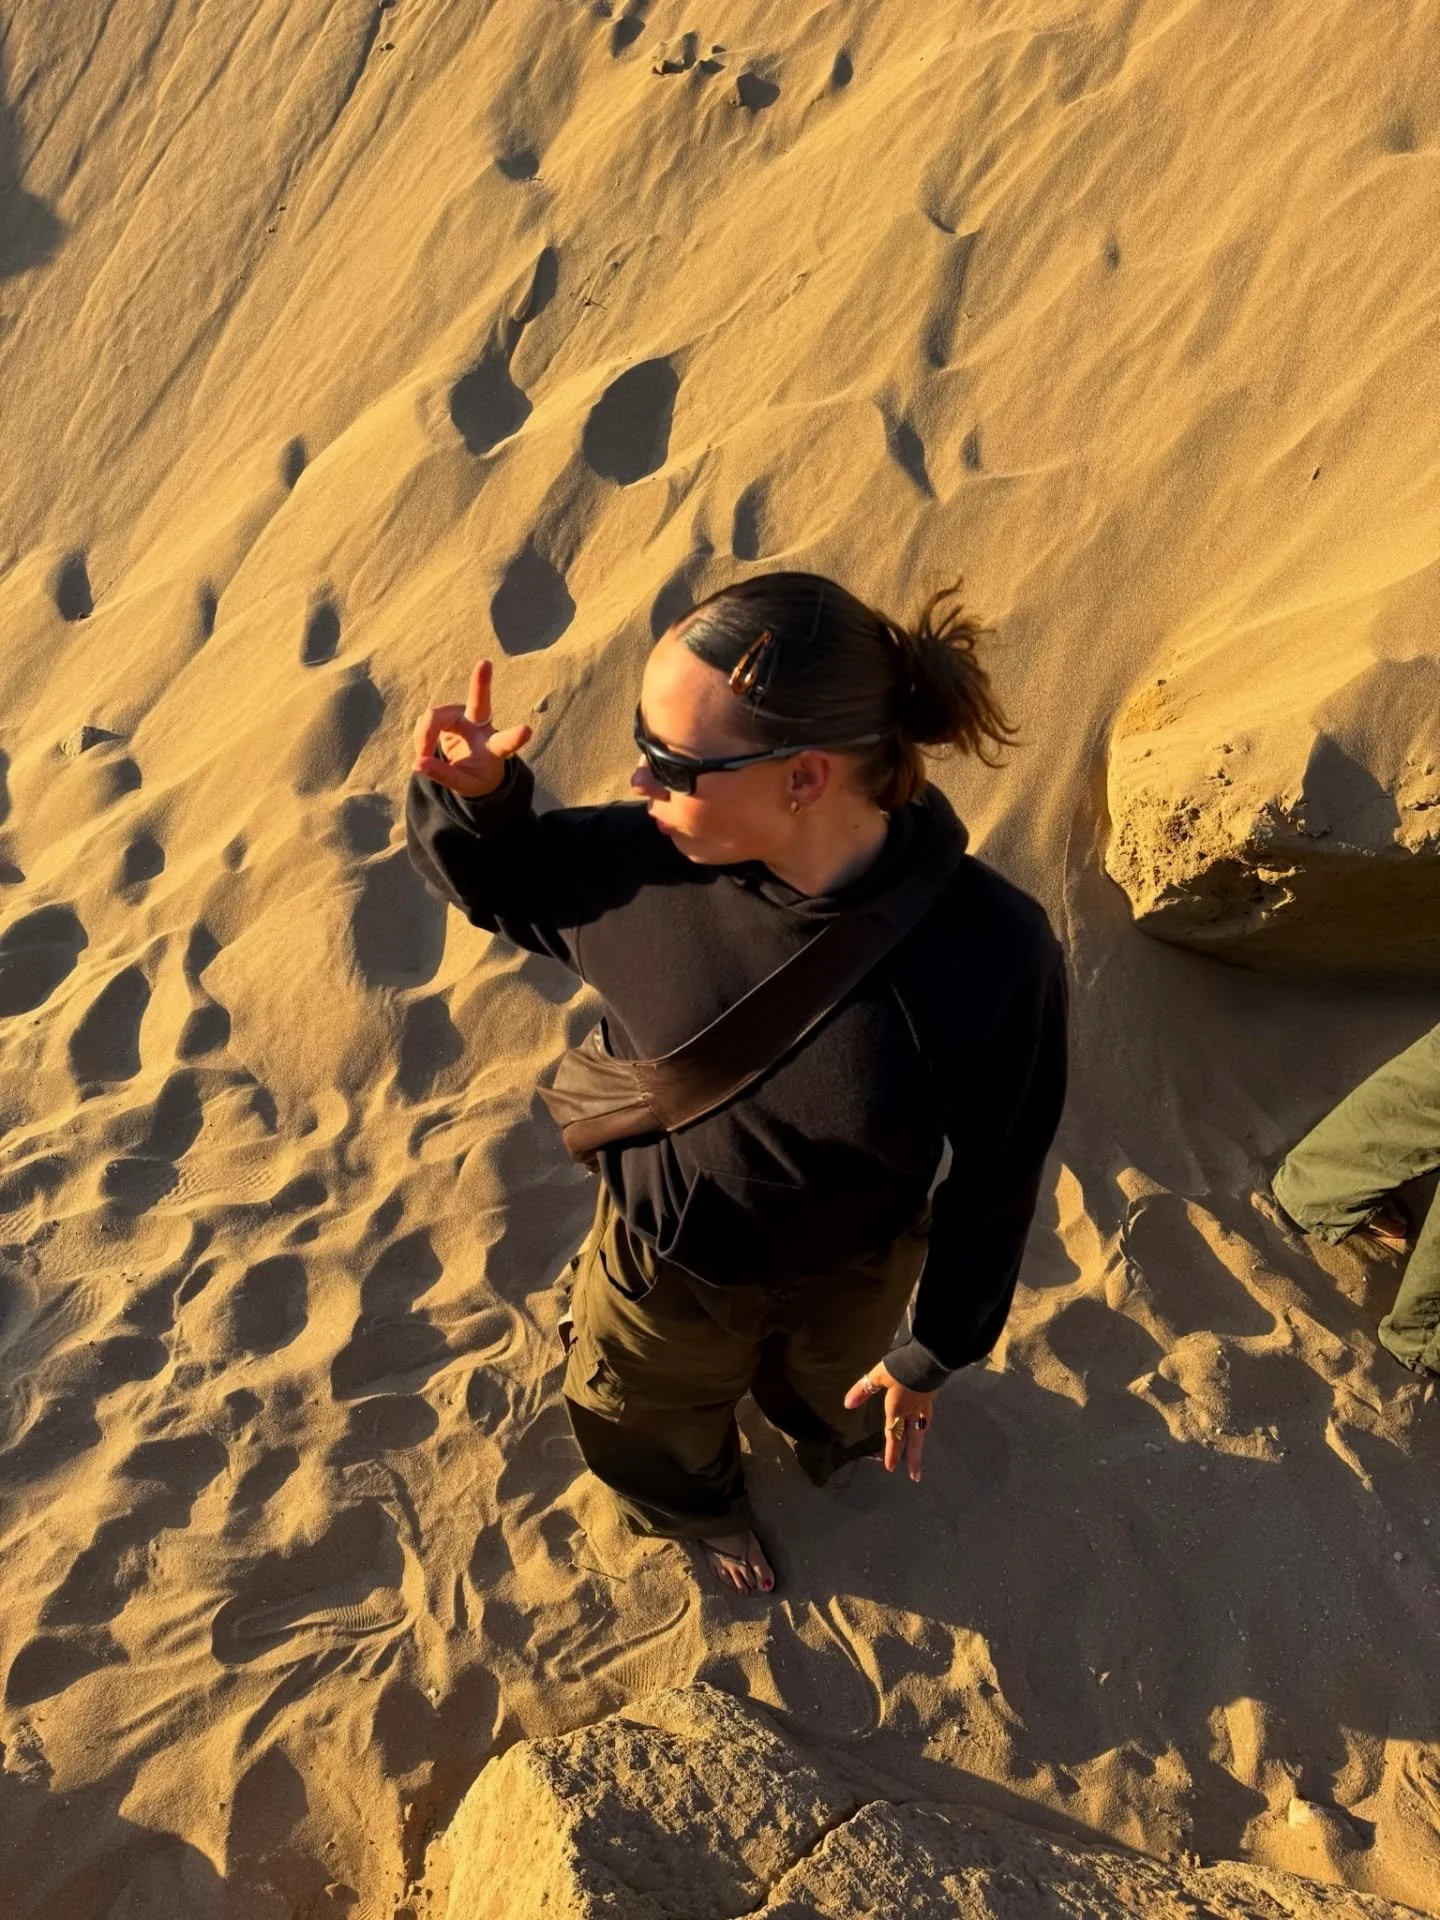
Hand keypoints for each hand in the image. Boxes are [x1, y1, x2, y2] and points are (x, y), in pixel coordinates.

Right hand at [412, 659, 532, 798]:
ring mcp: (463, 716)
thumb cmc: (475, 777)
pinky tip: (424, 749)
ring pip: (436, 716)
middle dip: (481, 683)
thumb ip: (444, 775)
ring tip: (422, 758)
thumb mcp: (463, 785)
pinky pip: (426, 719)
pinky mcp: (447, 714)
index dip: (514, 738)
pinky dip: (421, 737)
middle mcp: (481, 726)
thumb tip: (418, 764)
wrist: (472, 767)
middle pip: (479, 703)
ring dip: (424, 737)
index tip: (527, 730)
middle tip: (485, 664)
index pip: (505, 742)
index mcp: (494, 747)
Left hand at [843, 1362, 933, 1482]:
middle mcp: (911, 1412)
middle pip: (912, 1440)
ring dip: (919, 1446)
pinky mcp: (930, 1397)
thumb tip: (847, 1404)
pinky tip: (924, 1426)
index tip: (890, 1468)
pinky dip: (923, 1428)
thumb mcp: (878, 1377)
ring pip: (921, 1431)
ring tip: (918, 1456)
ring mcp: (923, 1406)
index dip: (891, 1452)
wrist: (927, 1360)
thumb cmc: (900, 1369)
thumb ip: (863, 1390)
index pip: (893, 1435)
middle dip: (913, 1459)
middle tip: (915, 1477)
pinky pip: (926, 1419)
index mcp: (897, 1410)